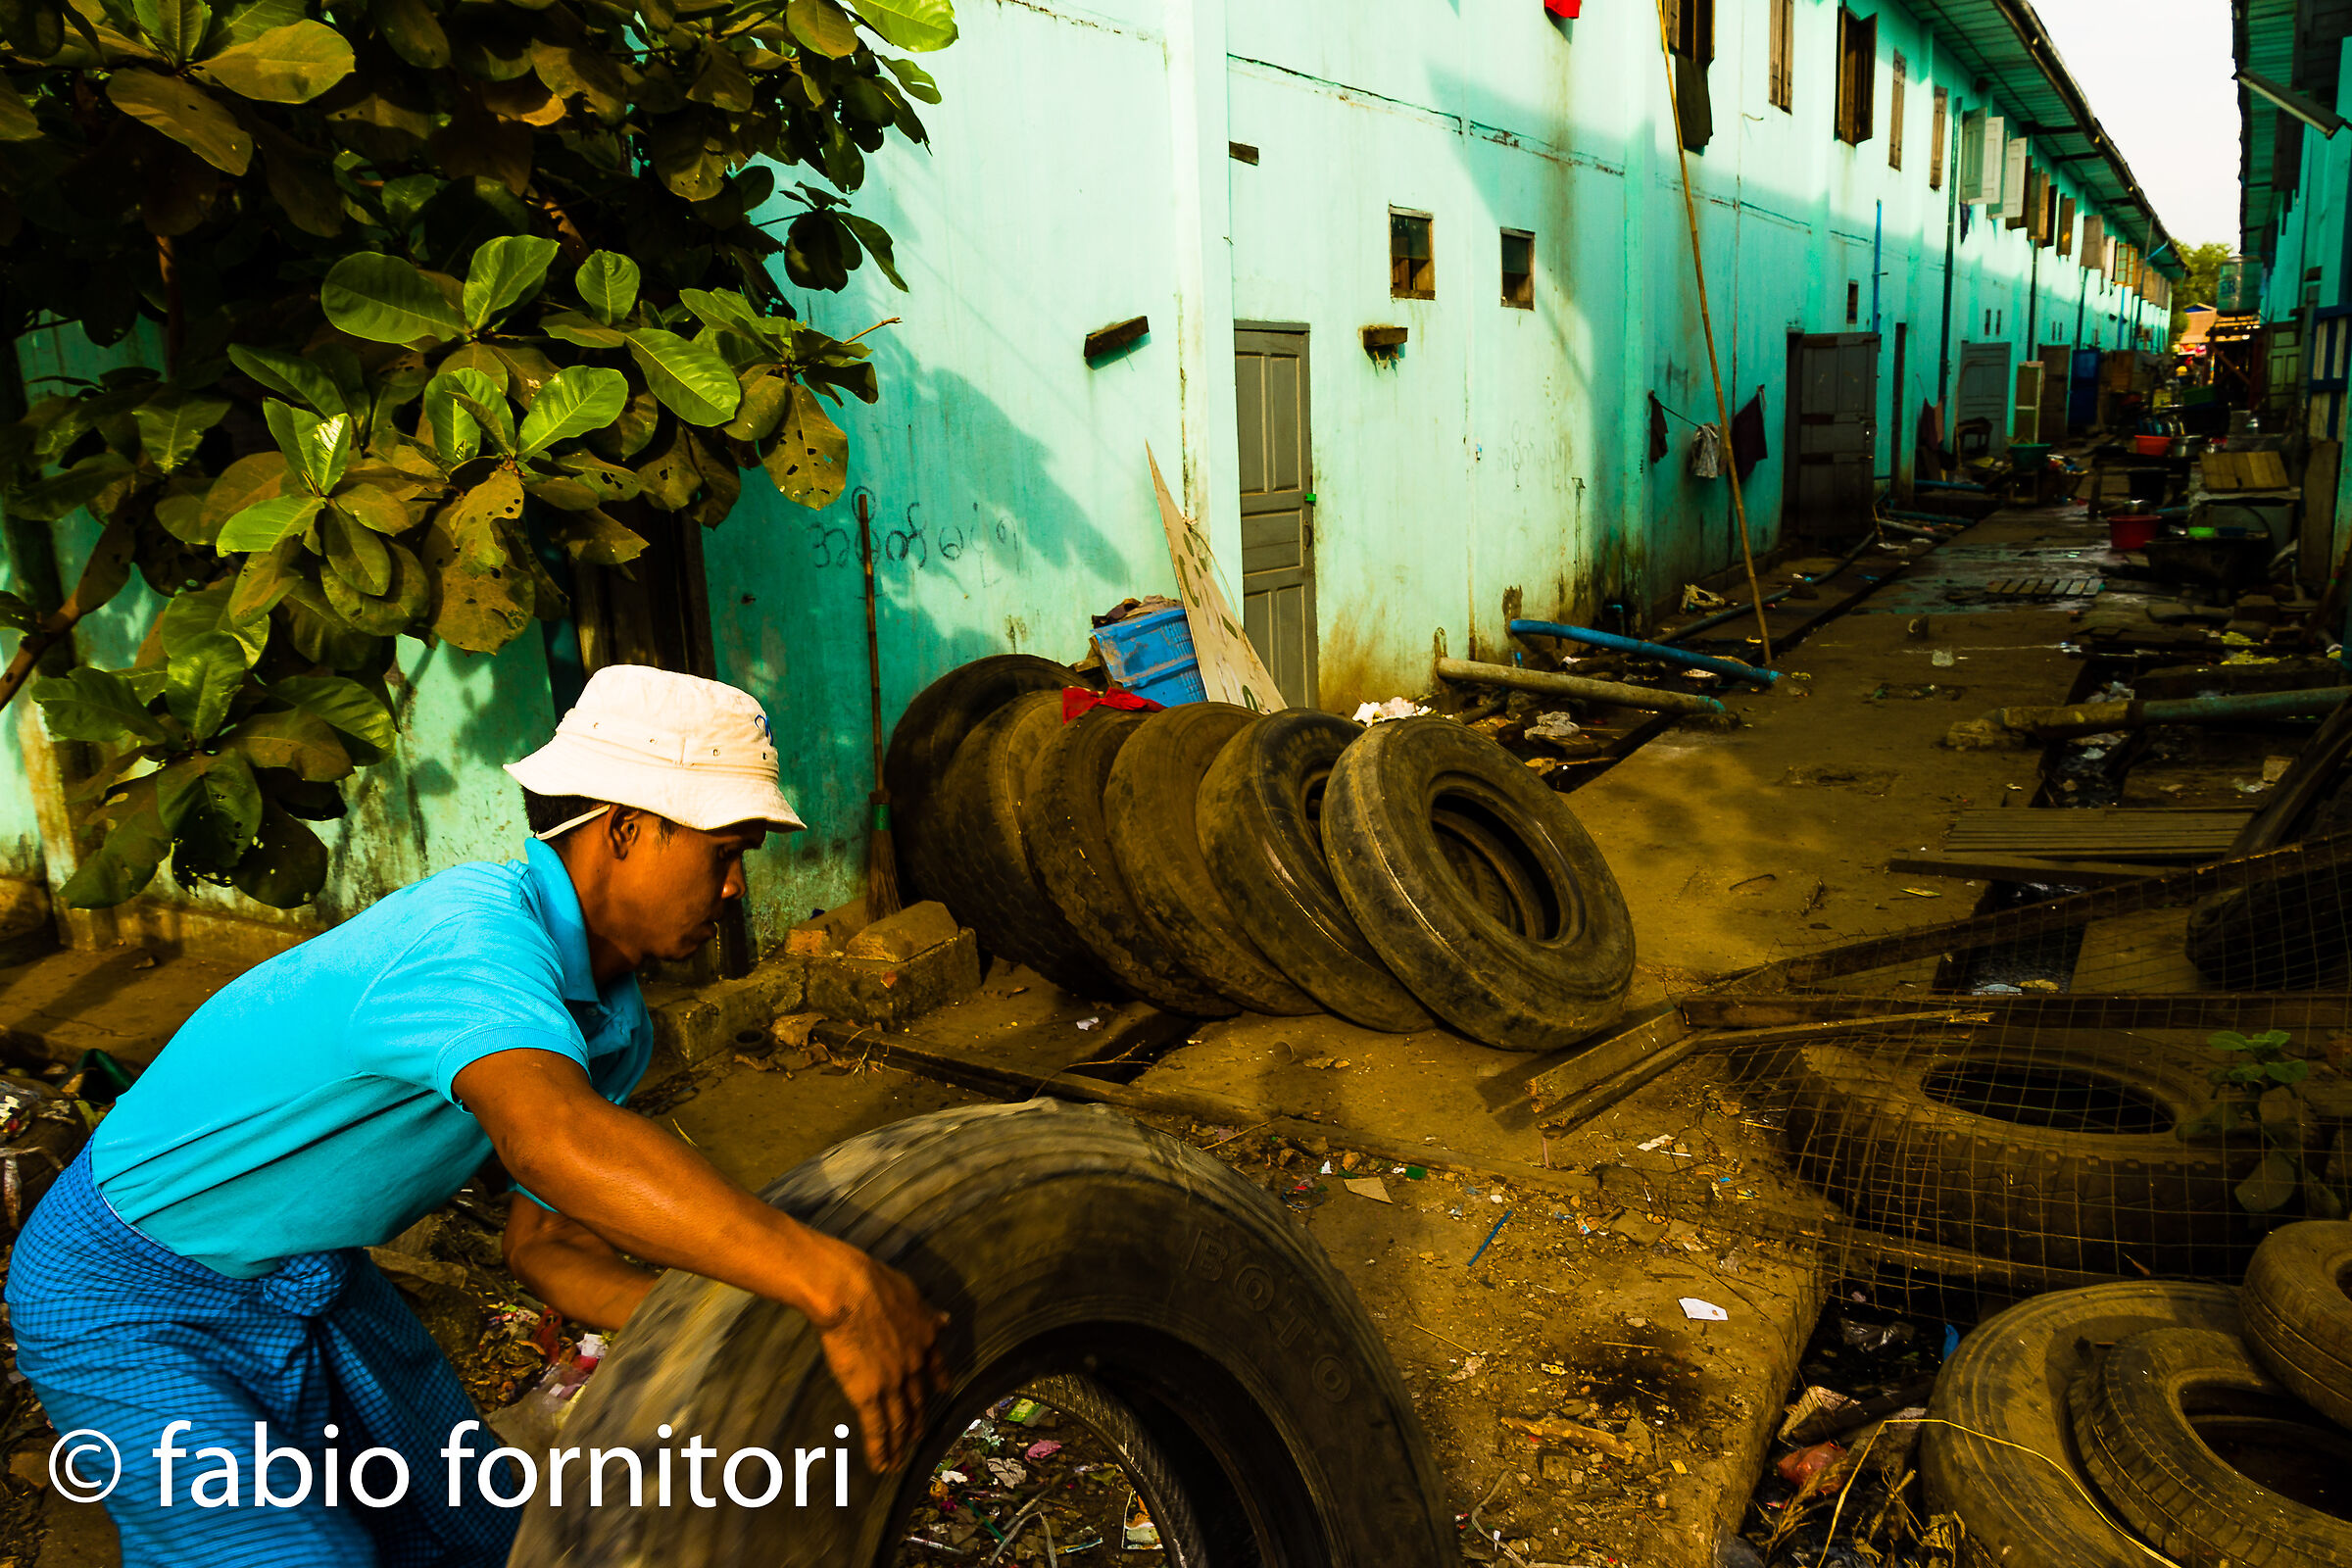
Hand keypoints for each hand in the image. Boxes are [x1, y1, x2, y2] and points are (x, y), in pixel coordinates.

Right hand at [816, 1252, 949, 1472]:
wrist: (850, 1292)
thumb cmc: (874, 1283)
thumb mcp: (911, 1293)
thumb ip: (927, 1312)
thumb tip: (945, 1319)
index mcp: (924, 1337)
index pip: (935, 1364)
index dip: (938, 1381)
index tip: (942, 1390)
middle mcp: (913, 1364)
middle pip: (918, 1398)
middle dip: (918, 1420)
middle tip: (918, 1437)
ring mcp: (893, 1382)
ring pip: (899, 1419)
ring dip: (900, 1442)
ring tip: (899, 1460)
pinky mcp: (868, 1394)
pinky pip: (876, 1428)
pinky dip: (880, 1450)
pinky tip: (882, 1467)